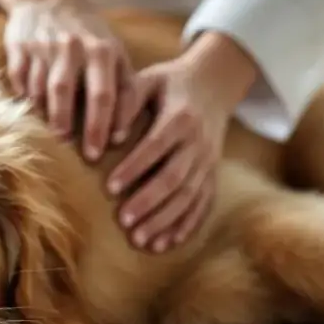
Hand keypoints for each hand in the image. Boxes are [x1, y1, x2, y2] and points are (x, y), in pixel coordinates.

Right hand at [0, 0, 137, 159]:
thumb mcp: (114, 52)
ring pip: (43, 88)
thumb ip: (124, 88)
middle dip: (72, 125)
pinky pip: (20, 79)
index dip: (103, 125)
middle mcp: (72, 46)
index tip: (100, 151)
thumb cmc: (90, 35)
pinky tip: (33, 110)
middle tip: (80, 153)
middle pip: (69, 92)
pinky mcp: (19, 46)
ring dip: (49, 116)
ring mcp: (44, 45)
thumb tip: (121, 136)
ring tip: (57, 134)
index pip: (104, 94)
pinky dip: (27, 97)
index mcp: (102, 49)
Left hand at [107, 33, 258, 251]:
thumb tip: (110, 135)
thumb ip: (127, 101)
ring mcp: (209, 161)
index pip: (156, 146)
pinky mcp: (213, 174)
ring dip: (166, 220)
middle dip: (150, 202)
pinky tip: (169, 242)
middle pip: (175, 177)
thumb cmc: (169, 84)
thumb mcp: (148, 80)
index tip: (110, 188)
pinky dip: (188, 225)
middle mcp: (199, 142)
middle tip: (125, 221)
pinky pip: (204, 203)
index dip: (135, 167)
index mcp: (180, 116)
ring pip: (190, 196)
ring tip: (142, 239)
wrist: (213, 85)